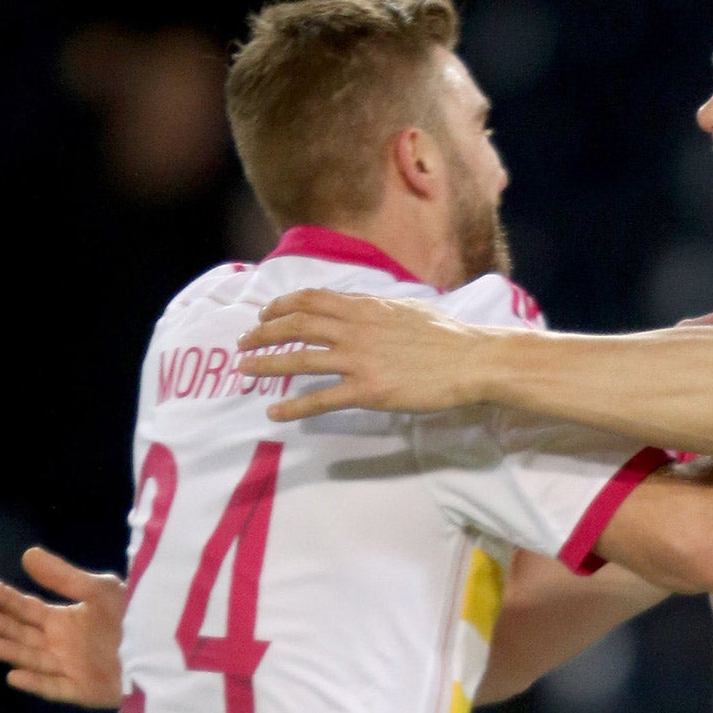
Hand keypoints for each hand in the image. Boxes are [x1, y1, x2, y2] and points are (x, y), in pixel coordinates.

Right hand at [0, 546, 125, 707]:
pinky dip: (35, 683)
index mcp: (67, 619)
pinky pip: (55, 687)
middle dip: (2, 626)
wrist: (165, 646)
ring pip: (34, 660)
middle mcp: (64, 644)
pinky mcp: (84, 690)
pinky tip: (14, 676)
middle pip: (26, 635)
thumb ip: (65, 577)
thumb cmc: (135, 614)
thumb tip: (27, 554)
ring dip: (11, 652)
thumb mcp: (100, 590)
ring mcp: (72, 668)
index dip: (8, 598)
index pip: (29, 608)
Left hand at [237, 290, 490, 421]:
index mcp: (364, 308)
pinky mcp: (368, 391)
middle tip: (243, 343)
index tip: (264, 315)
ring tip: (245, 369)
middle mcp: (354, 330)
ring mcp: (359, 360)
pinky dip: (294, 407)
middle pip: (296, 326)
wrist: (469, 360)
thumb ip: (377, 308)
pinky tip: (275, 413)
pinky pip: (321, 399)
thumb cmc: (445, 337)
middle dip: (263, 333)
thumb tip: (361, 307)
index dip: (280, 306)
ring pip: (300, 359)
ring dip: (267, 363)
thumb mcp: (407, 309)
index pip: (310, 300)